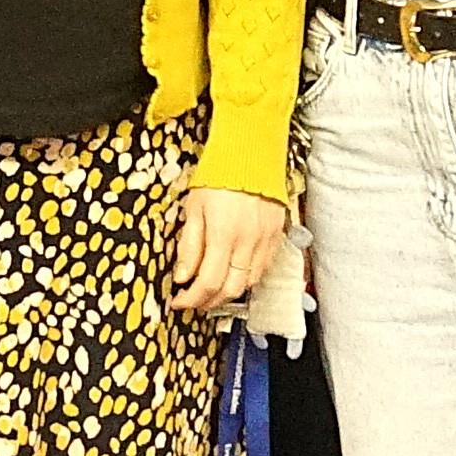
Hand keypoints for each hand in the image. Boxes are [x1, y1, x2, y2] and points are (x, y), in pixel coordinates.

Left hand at [170, 188, 286, 318]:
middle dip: (209, 302)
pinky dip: (247, 278)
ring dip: (228, 293)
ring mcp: (266, 240)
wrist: (251, 153)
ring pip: (249, 283)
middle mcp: (248, 242)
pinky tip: (234, 275)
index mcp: (224, 235)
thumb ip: (189, 246)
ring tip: (211, 291)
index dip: (191, 299)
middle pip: (230, 290)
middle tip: (193, 302)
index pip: (208, 282)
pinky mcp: (276, 236)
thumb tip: (182, 276)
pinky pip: (263, 268)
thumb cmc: (219, 175)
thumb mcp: (193, 208)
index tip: (179, 301)